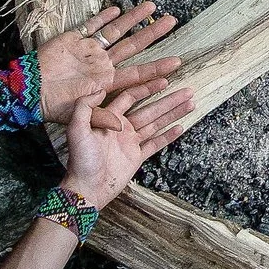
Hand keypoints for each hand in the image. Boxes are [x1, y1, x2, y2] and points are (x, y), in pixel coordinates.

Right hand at [32, 0, 182, 121]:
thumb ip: (100, 118)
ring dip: (133, 19)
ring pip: (117, 31)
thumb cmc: (51, 106)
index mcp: (106, 81)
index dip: (155, 69)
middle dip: (153, 34)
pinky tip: (117, 9)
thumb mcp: (77, 117)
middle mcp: (102, 64)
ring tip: (152, 6)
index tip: (176, 63)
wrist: (26, 92)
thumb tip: (122, 127)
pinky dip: (103, 18)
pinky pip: (91, 26)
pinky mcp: (73, 40)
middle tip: (173, 21)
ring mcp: (89, 51)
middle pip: (133, 46)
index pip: (136, 73)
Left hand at [56, 76, 192, 207]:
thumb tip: (98, 89)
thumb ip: (84, 108)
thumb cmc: (80, 160)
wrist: (87, 188)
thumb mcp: (77, 130)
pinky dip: (168, 136)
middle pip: (151, 109)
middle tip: (187, 91)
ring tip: (190, 104)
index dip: (147, 88)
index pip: (131, 97)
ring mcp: (130, 143)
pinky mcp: (136, 157)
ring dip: (173, 114)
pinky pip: (155, 144)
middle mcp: (122, 128)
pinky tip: (180, 127)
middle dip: (169, 100)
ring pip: (156, 124)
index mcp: (110, 119)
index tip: (164, 80)